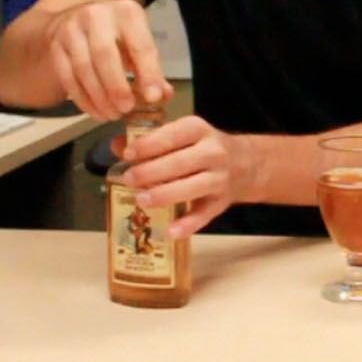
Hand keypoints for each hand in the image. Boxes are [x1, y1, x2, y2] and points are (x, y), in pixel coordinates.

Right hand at [44, 0, 171, 118]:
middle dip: (116, 86)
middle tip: (126, 108)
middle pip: (105, 54)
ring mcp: (71, 29)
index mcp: (127, 13)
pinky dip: (82, 98)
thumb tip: (162, 95)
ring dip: (98, 96)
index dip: (148, 73)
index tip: (153, 97)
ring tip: (113, 114)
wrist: (84, 18)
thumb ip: (152, 69)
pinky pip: (67, 76)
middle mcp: (97, 16)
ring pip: (83, 67)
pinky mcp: (55, 46)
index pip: (140, 45)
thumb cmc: (120, 35)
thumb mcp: (140, 42)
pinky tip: (96, 111)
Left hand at [116, 116, 257, 238]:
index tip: (129, 154)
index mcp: (198, 130)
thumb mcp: (180, 135)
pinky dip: (189, 224)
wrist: (244, 164)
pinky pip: (205, 215)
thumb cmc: (200, 148)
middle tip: (129, 179)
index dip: (150, 144)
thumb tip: (117, 145)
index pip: (173, 135)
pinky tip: (172, 231)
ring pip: (194, 187)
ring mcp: (219, 178)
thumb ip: (149, 140)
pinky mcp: (221, 202)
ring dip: (166, 194)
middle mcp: (213, 152)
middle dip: (153, 171)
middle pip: (182, 162)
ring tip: (142, 200)